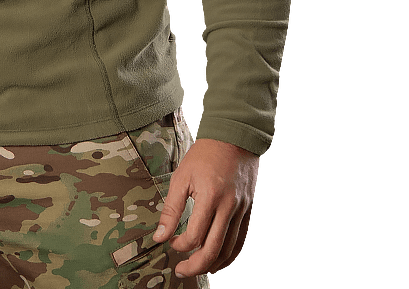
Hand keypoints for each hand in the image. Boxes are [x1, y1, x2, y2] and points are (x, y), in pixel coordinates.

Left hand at [151, 137, 258, 277]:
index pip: (195, 235)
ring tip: (197, 268)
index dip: (180, 245)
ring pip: (228, 250)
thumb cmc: (203, 155)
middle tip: (181, 270)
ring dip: (212, 265)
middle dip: (195, 265)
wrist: (233, 138)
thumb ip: (171, 209)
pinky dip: (229, 256)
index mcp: (210, 196)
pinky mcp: (248, 211)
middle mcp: (229, 206)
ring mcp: (241, 210)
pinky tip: (217, 261)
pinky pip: (240, 242)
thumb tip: (159, 236)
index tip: (170, 242)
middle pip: (213, 249)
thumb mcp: (181, 177)